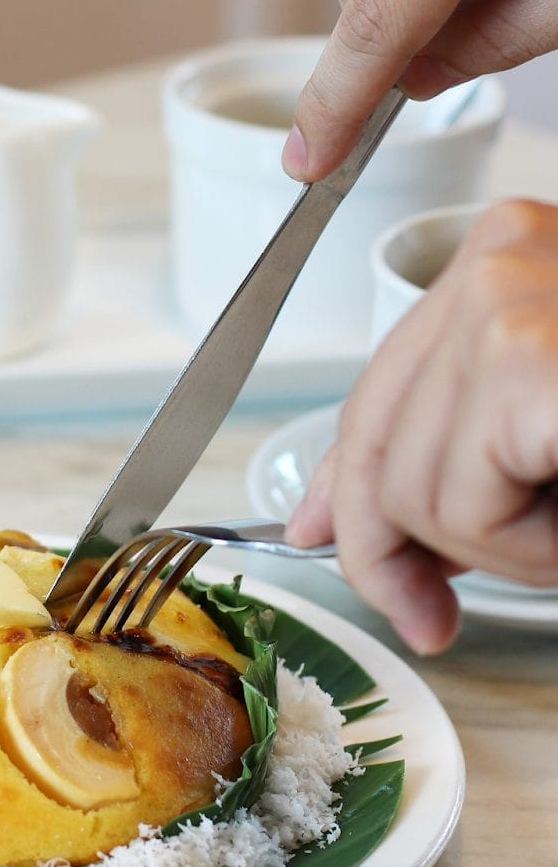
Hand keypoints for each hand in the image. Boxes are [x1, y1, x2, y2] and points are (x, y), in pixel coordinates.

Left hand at [284, 199, 557, 652]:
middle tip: (440, 608)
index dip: (344, 488)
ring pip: (413, 486)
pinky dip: (528, 548)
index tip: (333, 547)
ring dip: (499, 551)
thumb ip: (452, 450)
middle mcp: (498, 259)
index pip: (376, 386)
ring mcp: (509, 301)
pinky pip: (464, 502)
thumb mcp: (543, 427)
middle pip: (374, 439)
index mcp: (505, 258)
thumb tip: (329, 522)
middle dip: (405, 547)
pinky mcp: (530, 364)